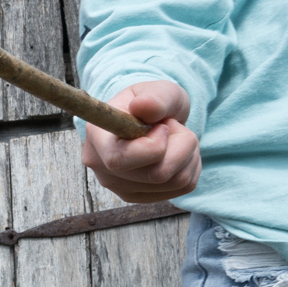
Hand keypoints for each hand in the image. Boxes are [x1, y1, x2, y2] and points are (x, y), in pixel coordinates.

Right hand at [81, 82, 199, 201]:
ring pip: (175, 181)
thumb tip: (143, 106)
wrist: (153, 120)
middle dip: (180, 146)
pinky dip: (190, 167)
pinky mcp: (138, 197)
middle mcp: (101, 167)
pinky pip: (181, 189)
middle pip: (156, 174)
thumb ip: (154, 96)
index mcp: (97, 136)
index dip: (153, 146)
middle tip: (174, 126)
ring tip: (177, 138)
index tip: (163, 126)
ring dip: (188, 155)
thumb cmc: (152, 102)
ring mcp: (119, 187)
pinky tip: (178, 154)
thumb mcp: (157, 90)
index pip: (119, 160)